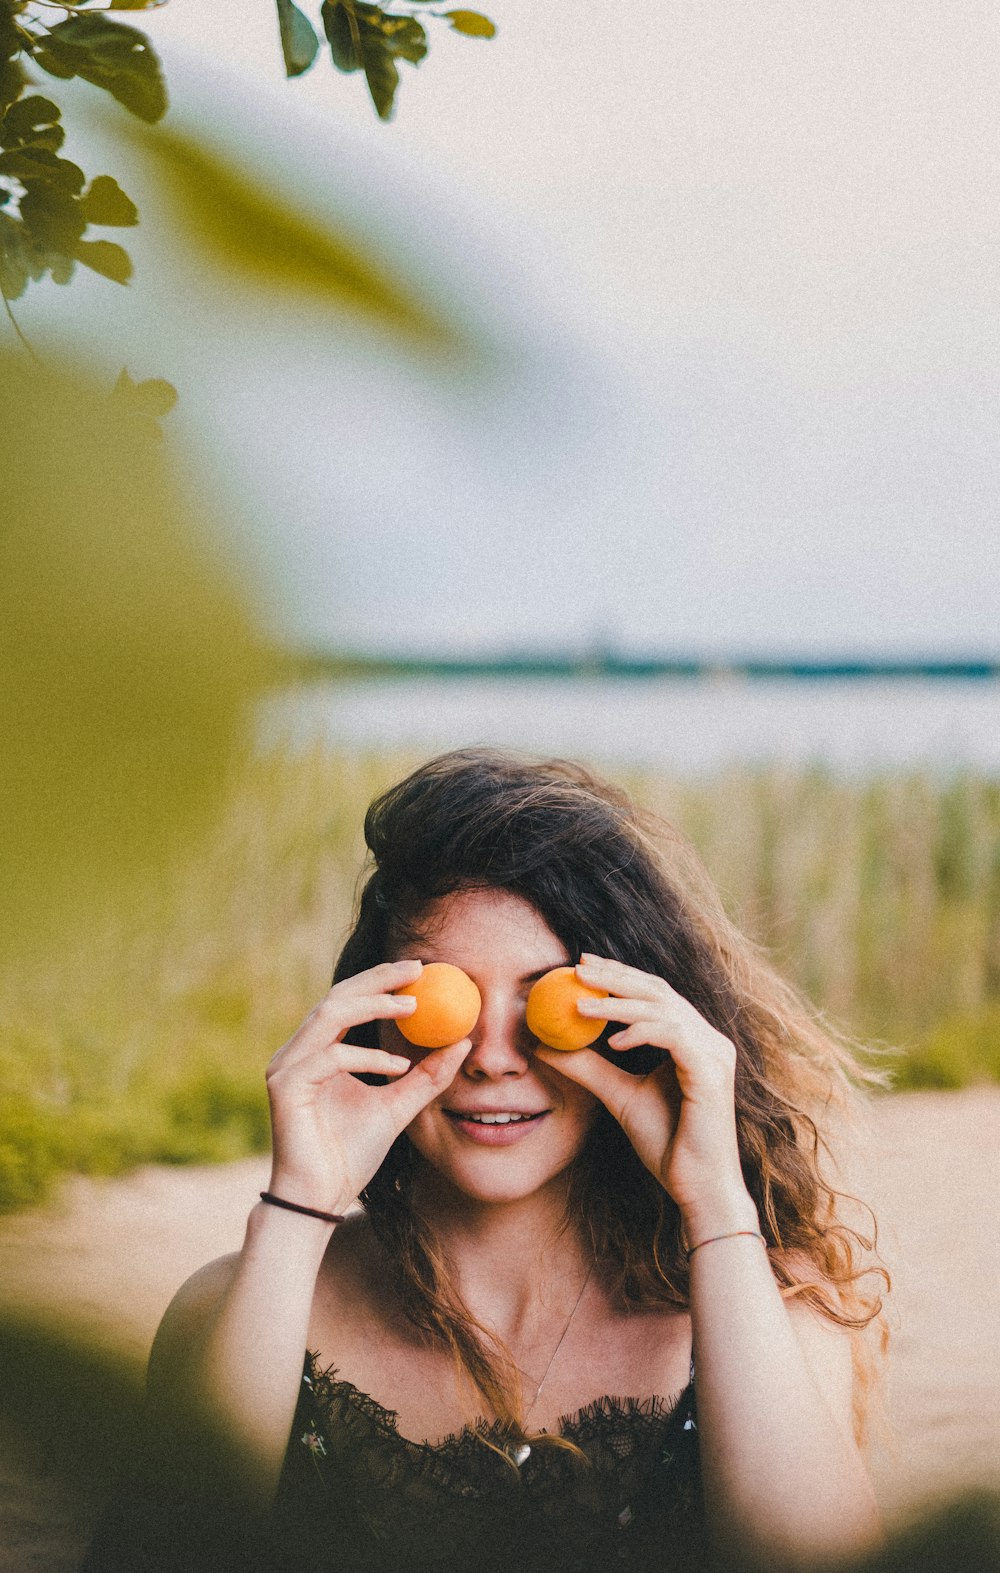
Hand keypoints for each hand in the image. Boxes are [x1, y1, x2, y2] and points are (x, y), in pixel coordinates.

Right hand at [264, 960, 470, 1214]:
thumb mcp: (399, 1108)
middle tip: (417, 970)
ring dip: (373, 1005)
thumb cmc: (350, 1155)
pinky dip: (365, 1056)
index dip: (381, 980)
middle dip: (378, 979)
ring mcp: (287, 1066)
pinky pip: (329, 1057)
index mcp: (319, 1051)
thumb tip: (462, 1042)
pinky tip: (397, 1066)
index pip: (349, 1000)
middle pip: (337, 996)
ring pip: (329, 1015)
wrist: (320, 1199)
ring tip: (413, 1007)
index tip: (420, 970)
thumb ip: (426, 1077)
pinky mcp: (285, 1087)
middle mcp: (299, 1052)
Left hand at [534, 955, 756, 1237]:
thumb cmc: (666, 1145)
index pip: (654, 995)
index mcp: (693, 1041)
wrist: (697, 1189)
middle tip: (577, 968)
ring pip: (663, 1009)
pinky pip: (674, 1036)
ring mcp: (714, 1054)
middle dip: (616, 976)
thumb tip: (546, 1045)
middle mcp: (709, 1040)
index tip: (581, 966)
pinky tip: (611, 1040)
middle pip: (659, 991)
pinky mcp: (712, 1072)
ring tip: (581, 1005)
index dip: (619, 976)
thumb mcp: (618, 1097)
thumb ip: (588, 1068)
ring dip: (619, 1003)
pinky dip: (641, 1031)